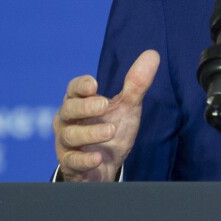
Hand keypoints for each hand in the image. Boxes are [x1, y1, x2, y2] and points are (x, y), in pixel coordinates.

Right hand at [53, 50, 159, 181]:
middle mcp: (68, 121)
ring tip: (111, 131)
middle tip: (104, 105)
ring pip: (70, 135)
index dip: (81, 85)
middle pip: (68, 109)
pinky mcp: (71, 165)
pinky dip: (84, 159)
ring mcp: (67, 144)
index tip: (94, 85)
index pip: (74, 89)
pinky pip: (72, 162)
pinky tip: (97, 158)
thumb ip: (137, 83)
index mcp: (80, 102)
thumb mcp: (127, 106)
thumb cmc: (112, 129)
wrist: (106, 166)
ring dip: (90, 133)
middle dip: (85, 107)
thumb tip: (153, 54)